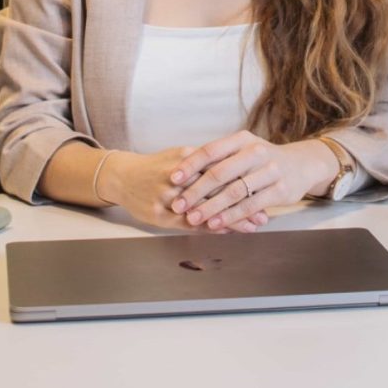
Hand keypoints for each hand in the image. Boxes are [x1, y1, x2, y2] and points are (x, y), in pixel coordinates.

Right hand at [98, 146, 267, 232]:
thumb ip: (205, 161)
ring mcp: (168, 197)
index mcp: (186, 157)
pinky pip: (190, 224)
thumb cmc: (157, 166)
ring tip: (253, 225)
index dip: (244, 179)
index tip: (264, 187)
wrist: (123, 177)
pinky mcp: (160, 215)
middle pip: (217, 190)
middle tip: (264, 213)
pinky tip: (227, 232)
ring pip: (206, 210)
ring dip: (231, 219)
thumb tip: (238, 164)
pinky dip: (211, 228)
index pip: (221, 168)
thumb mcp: (180, 156)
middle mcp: (178, 177)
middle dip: (242, 203)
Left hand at [168, 131, 337, 231]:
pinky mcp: (280, 190)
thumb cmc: (261, 160)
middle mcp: (256, 151)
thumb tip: (181, 172)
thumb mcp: (242, 150)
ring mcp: (270, 171)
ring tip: (193, 218)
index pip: (211, 150)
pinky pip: (250, 205)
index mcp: (242, 139)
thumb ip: (217, 159)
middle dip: (195, 191)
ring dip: (210, 207)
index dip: (190, 164)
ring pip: (234, 191)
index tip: (172, 178)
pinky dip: (230, 216)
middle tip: (177, 205)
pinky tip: (215, 224)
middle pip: (219, 172)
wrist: (301, 164)